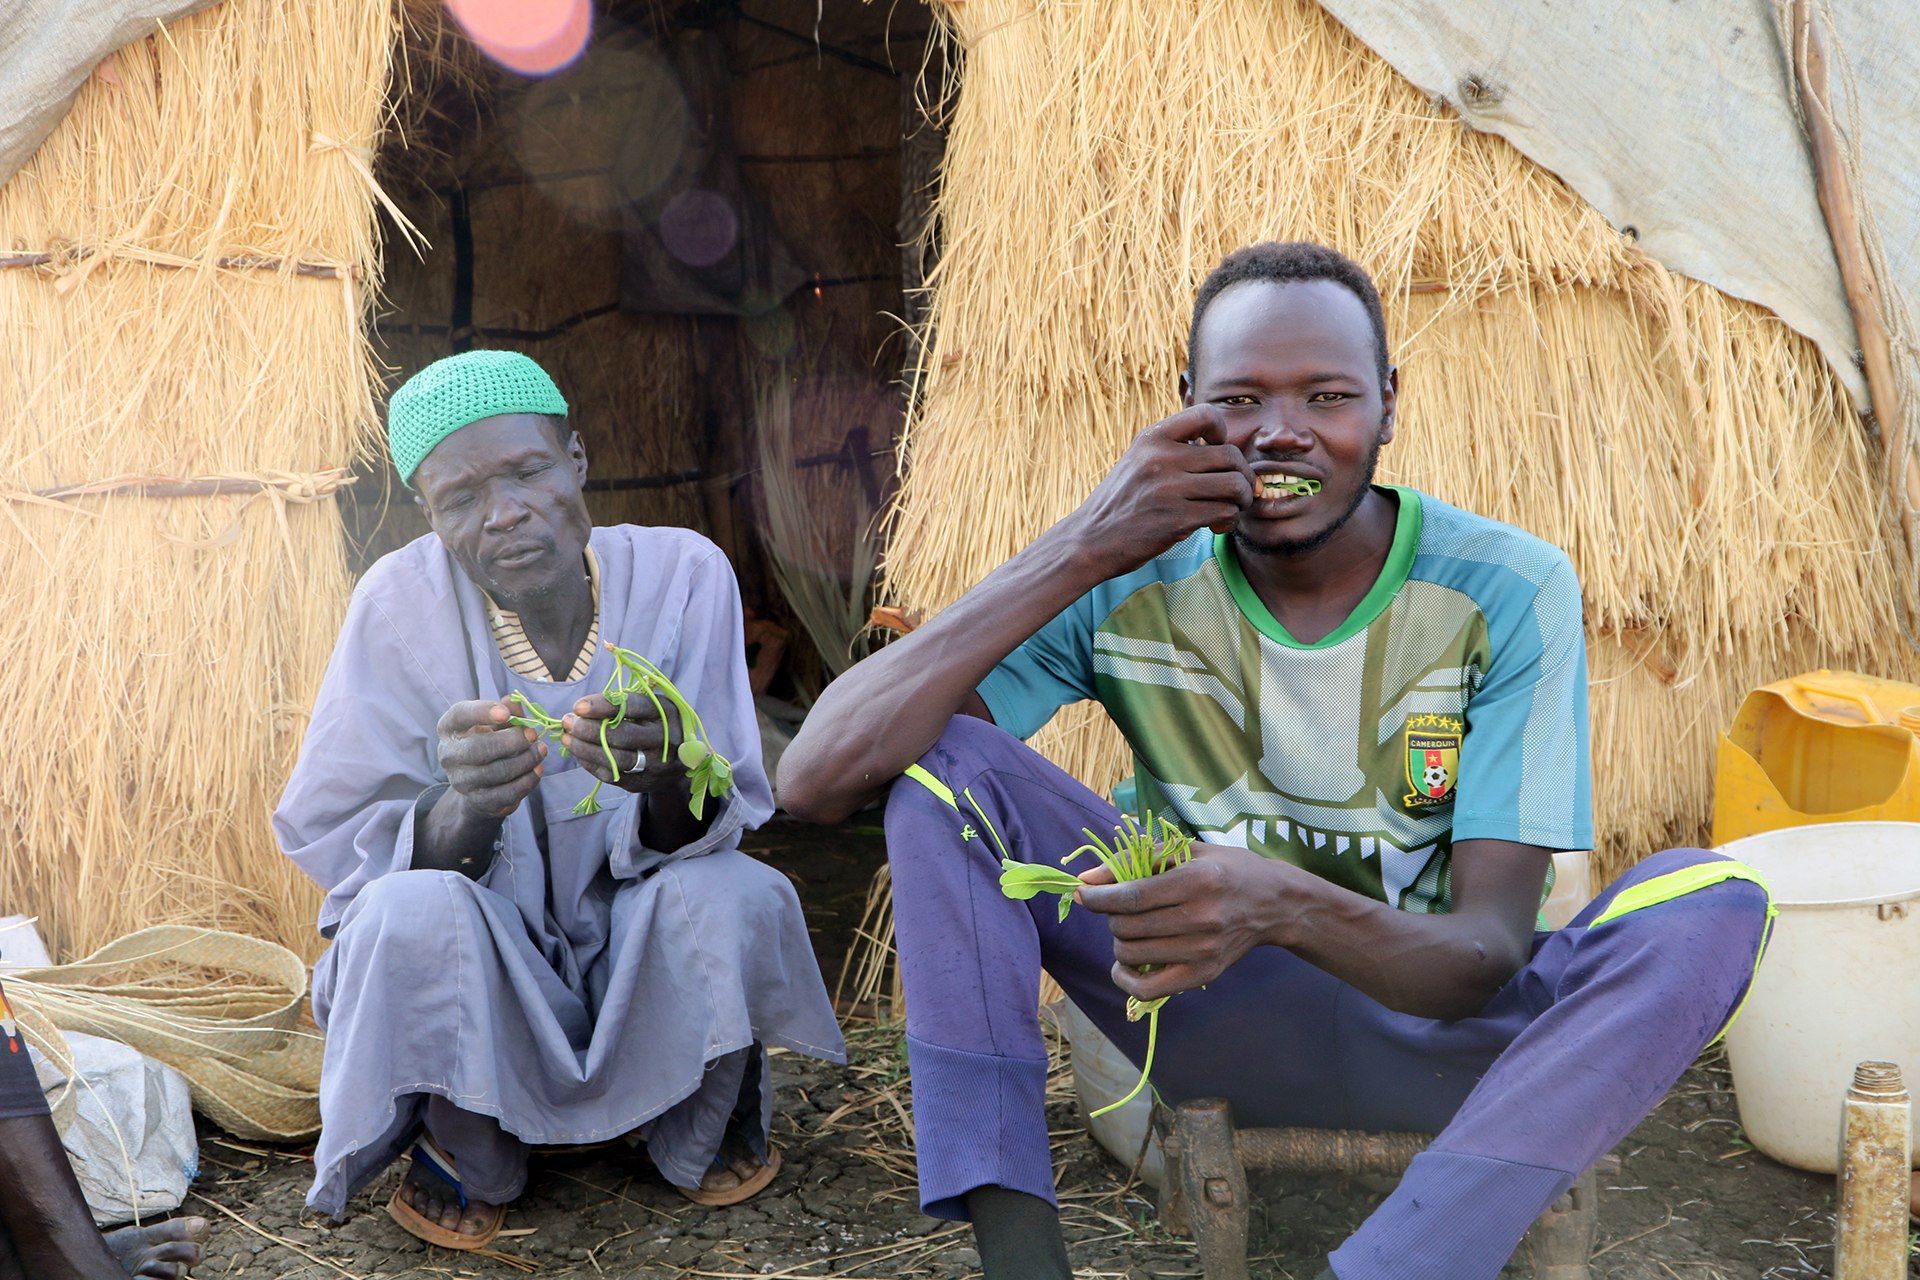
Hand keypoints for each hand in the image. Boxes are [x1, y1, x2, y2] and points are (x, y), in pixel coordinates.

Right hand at [436, 699, 545, 817]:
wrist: (480, 781)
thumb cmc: (489, 740)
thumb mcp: (496, 722)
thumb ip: (507, 711)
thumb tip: (512, 701)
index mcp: (450, 727)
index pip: (460, 715)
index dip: (482, 712)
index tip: (505, 713)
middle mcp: (450, 754)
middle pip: (479, 748)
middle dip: (512, 741)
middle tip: (533, 734)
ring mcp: (462, 780)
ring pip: (497, 772)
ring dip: (526, 760)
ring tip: (541, 750)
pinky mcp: (478, 800)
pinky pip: (507, 793)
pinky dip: (527, 781)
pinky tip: (537, 769)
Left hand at [560, 693, 686, 797]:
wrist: (677, 764)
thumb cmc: (656, 725)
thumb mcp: (652, 707)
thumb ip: (625, 703)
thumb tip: (582, 709)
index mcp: (666, 715)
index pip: (634, 707)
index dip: (604, 706)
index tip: (579, 706)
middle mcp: (664, 741)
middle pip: (622, 735)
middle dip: (590, 728)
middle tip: (568, 721)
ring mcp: (653, 765)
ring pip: (615, 758)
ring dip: (584, 747)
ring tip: (566, 736)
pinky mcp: (639, 783)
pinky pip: (609, 773)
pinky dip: (588, 761)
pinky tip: (576, 750)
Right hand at [1060, 404, 1257, 576]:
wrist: (1090, 540)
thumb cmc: (1122, 503)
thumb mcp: (1139, 461)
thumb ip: (1174, 450)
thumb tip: (1226, 448)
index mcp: (1152, 438)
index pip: (1207, 414)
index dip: (1223, 432)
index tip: (1216, 452)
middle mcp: (1161, 459)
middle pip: (1230, 455)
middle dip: (1243, 475)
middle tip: (1239, 490)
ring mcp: (1169, 489)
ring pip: (1234, 485)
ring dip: (1242, 499)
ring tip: (1231, 508)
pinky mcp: (1176, 520)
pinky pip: (1225, 512)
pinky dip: (1229, 520)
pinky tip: (1216, 525)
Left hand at [1074, 842, 1286, 1002]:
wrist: (1275, 904)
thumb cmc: (1227, 869)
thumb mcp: (1188, 851)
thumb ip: (1137, 859)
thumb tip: (1086, 879)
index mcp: (1199, 880)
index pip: (1134, 896)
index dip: (1099, 897)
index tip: (1083, 893)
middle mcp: (1203, 918)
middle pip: (1128, 926)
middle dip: (1110, 916)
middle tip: (1117, 907)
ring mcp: (1204, 951)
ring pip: (1132, 954)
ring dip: (1118, 941)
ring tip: (1128, 929)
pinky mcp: (1204, 974)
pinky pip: (1149, 989)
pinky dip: (1125, 979)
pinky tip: (1124, 963)